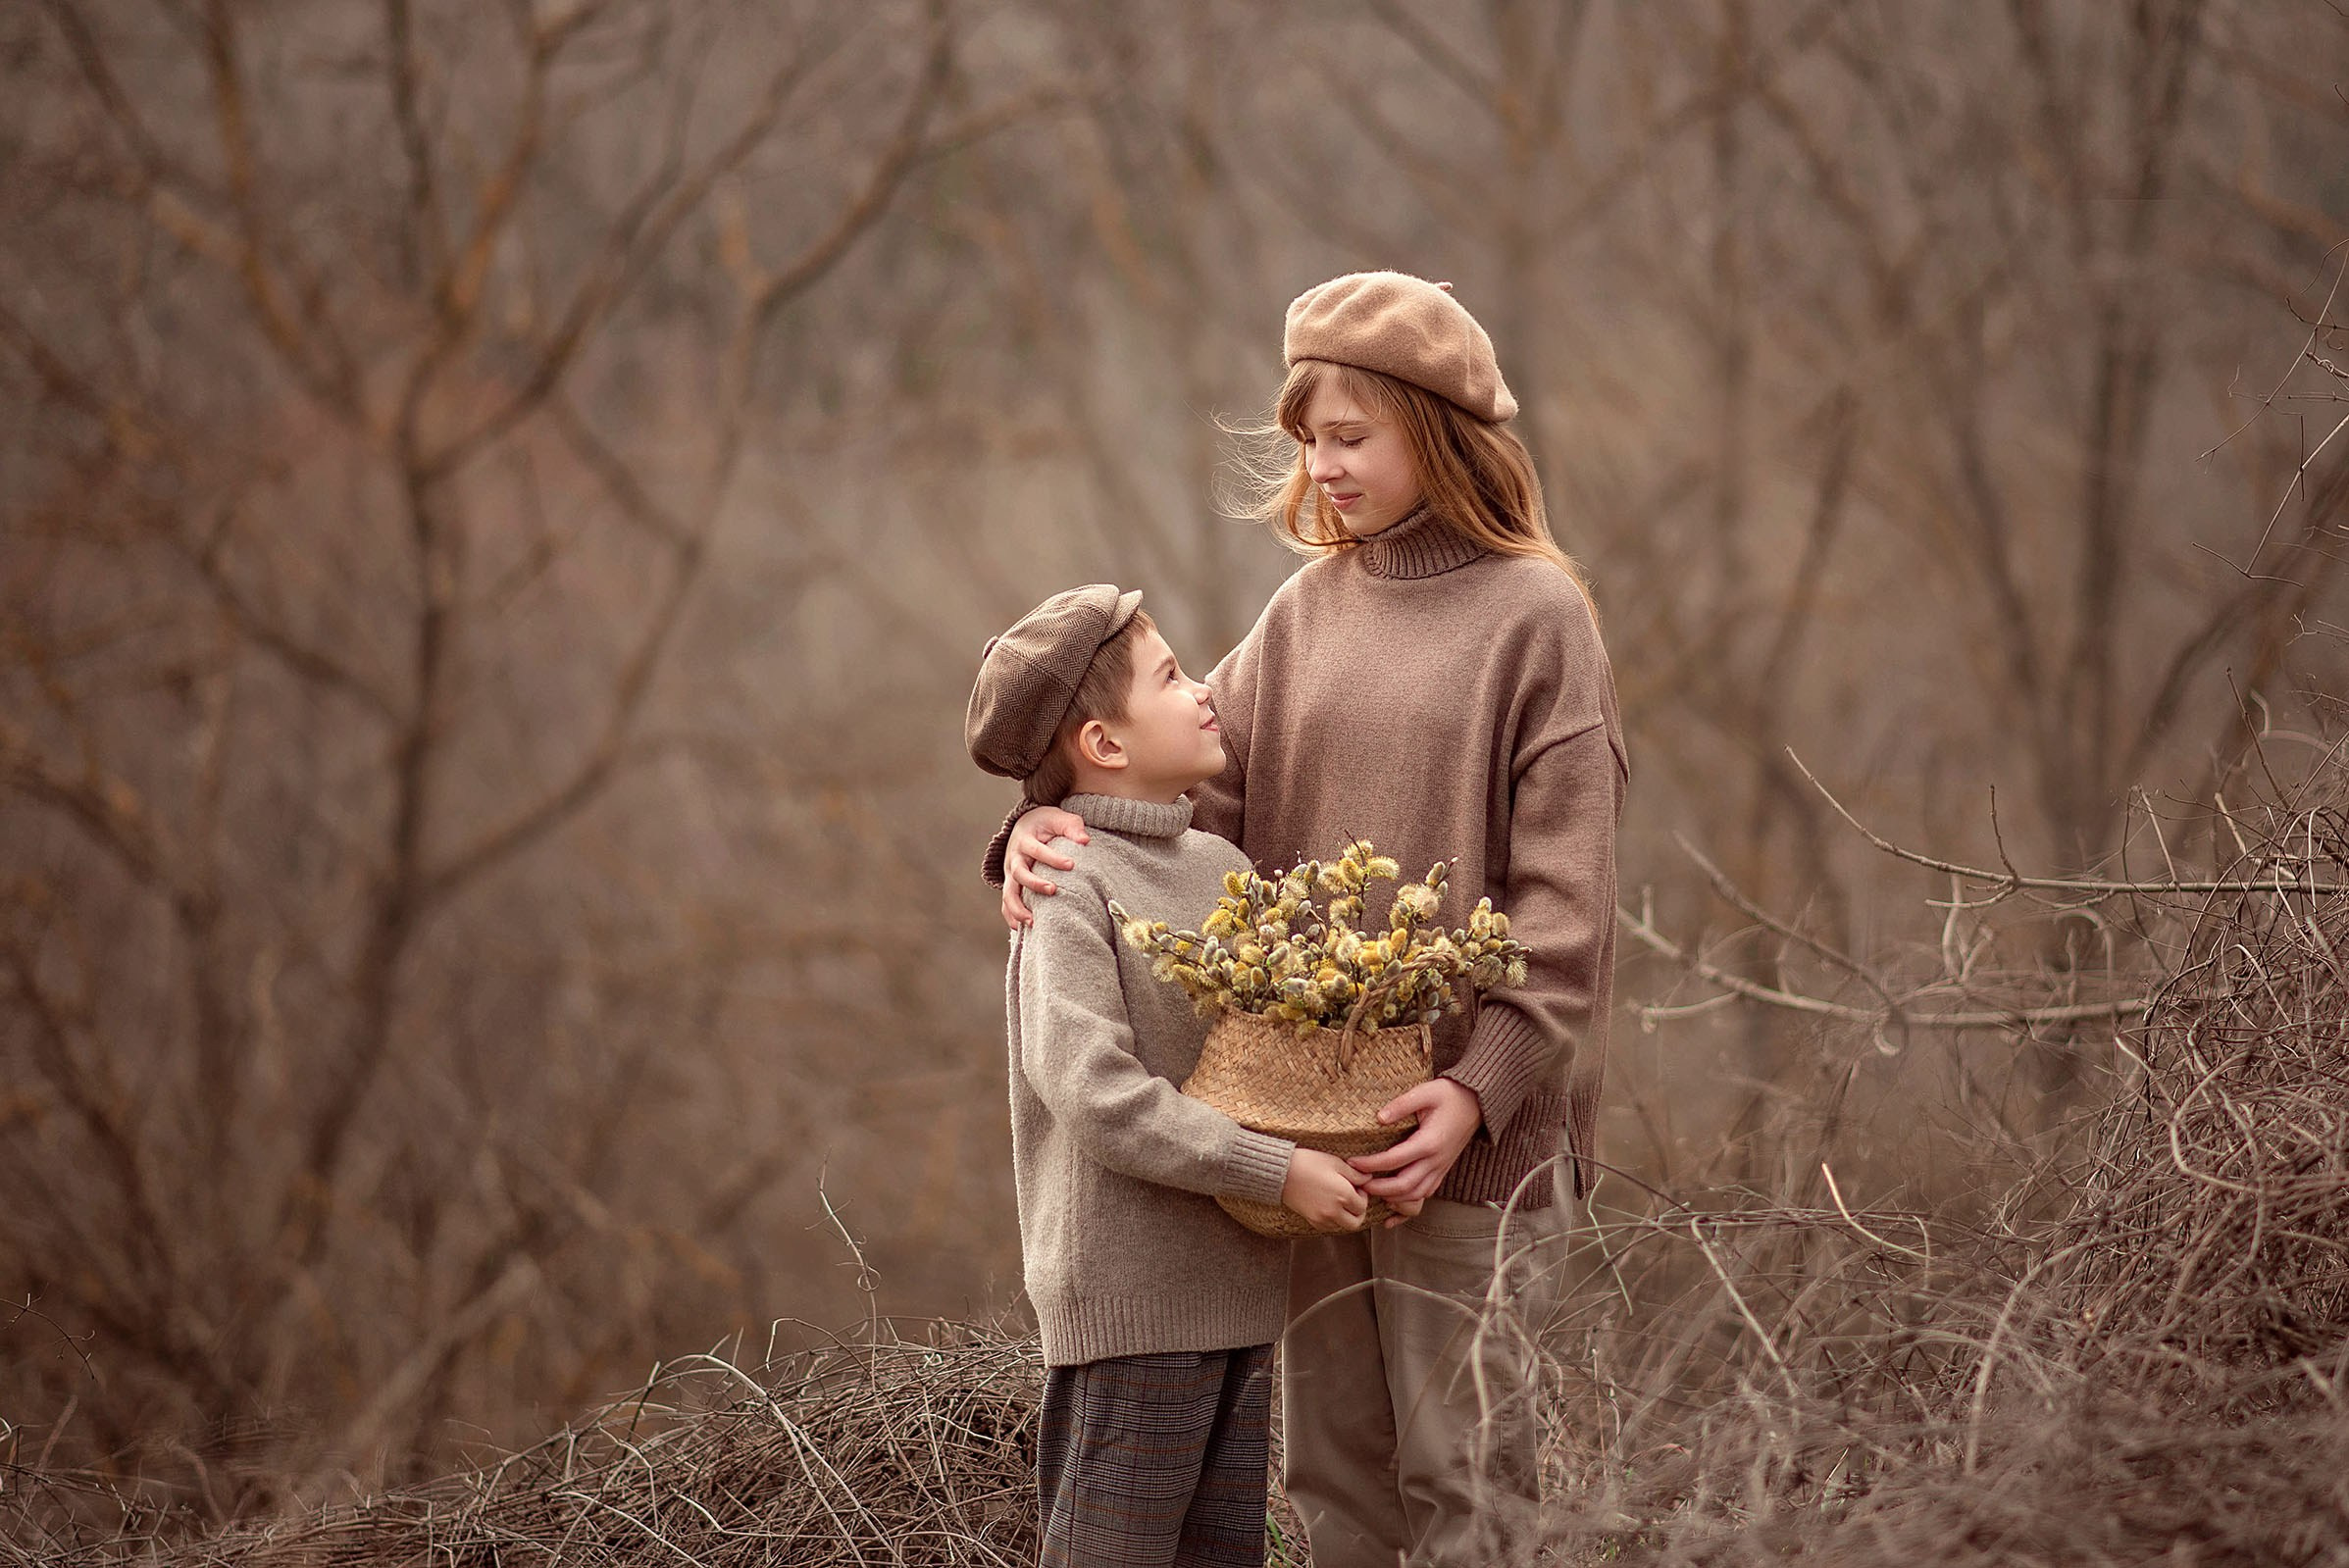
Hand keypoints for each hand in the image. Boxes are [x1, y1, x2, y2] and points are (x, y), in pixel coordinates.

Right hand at [1001, 807, 1087, 929]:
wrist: (1025, 825)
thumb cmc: (1046, 823)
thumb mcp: (1059, 818)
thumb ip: (1072, 826)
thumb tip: (1085, 840)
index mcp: (1025, 840)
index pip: (1038, 850)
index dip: (1053, 858)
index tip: (1071, 865)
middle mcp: (1014, 858)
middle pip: (1019, 873)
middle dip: (1034, 883)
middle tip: (1053, 890)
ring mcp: (1010, 873)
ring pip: (1008, 893)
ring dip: (1018, 908)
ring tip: (1033, 922)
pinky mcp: (1011, 884)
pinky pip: (1006, 903)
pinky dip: (1011, 916)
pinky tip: (1021, 929)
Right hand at [1281, 1148, 1369, 1231]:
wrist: (1281, 1172)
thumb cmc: (1308, 1163)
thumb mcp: (1335, 1162)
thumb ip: (1355, 1173)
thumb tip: (1368, 1178)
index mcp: (1343, 1196)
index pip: (1362, 1206)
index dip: (1363, 1196)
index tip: (1357, 1187)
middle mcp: (1334, 1211)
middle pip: (1356, 1222)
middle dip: (1358, 1212)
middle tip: (1353, 1198)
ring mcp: (1321, 1218)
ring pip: (1342, 1227)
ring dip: (1346, 1217)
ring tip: (1340, 1201)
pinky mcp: (1311, 1220)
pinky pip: (1328, 1227)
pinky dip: (1333, 1220)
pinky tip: (1329, 1205)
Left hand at [1351, 1078, 1482, 1224]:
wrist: (1477, 1103)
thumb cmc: (1449, 1095)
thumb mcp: (1425, 1092)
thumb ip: (1401, 1104)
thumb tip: (1379, 1118)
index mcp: (1429, 1141)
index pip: (1394, 1159)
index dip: (1371, 1164)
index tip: (1352, 1162)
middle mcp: (1436, 1160)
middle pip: (1405, 1186)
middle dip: (1379, 1189)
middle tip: (1359, 1184)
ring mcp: (1440, 1168)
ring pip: (1416, 1194)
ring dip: (1393, 1198)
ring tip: (1373, 1192)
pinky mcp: (1442, 1170)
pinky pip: (1426, 1193)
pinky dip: (1408, 1202)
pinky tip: (1393, 1204)